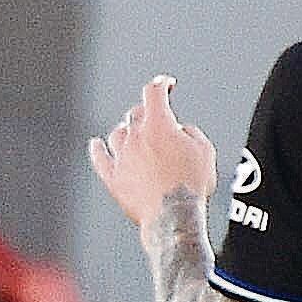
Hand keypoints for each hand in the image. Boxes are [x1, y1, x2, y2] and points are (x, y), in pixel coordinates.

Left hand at [86, 74, 217, 231]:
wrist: (174, 216)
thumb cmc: (191, 186)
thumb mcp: (205, 151)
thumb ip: (191, 133)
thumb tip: (181, 132)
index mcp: (159, 124)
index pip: (154, 92)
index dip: (160, 84)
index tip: (164, 84)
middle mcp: (136, 137)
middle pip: (135, 113)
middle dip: (146, 111)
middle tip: (155, 116)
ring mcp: (122, 157)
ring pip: (117, 134)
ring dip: (127, 131)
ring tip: (134, 135)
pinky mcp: (113, 178)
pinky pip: (100, 159)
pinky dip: (97, 150)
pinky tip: (96, 145)